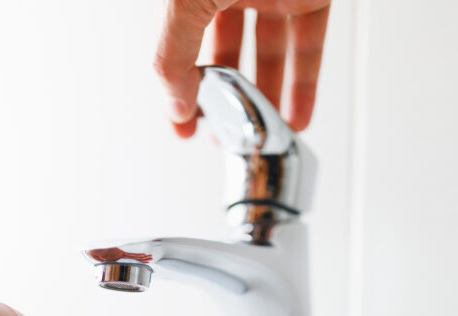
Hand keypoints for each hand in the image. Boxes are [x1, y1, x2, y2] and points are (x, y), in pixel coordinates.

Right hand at [154, 0, 330, 136]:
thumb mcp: (183, 3)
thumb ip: (173, 55)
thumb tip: (177, 108)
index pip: (180, 50)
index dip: (180, 91)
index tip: (183, 126)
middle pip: (227, 57)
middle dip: (225, 99)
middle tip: (224, 135)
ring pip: (270, 55)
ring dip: (267, 98)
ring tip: (262, 134)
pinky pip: (309, 48)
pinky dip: (305, 87)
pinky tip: (297, 118)